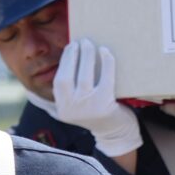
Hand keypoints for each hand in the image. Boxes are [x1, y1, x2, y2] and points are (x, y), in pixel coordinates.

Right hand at [51, 40, 141, 157]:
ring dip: (86, 56)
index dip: (64, 62)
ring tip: (90, 44)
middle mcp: (71, 109)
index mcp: (62, 109)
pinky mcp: (104, 105)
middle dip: (73, 56)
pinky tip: (105, 52)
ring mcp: (87, 108)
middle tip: (81, 41)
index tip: (70, 47)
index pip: (59, 81)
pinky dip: (106, 63)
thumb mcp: (76, 106)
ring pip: (84, 76)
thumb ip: (69, 92)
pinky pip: (105, 78)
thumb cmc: (96, 112)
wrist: (115, 133)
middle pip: (68, 77)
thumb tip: (65, 64)